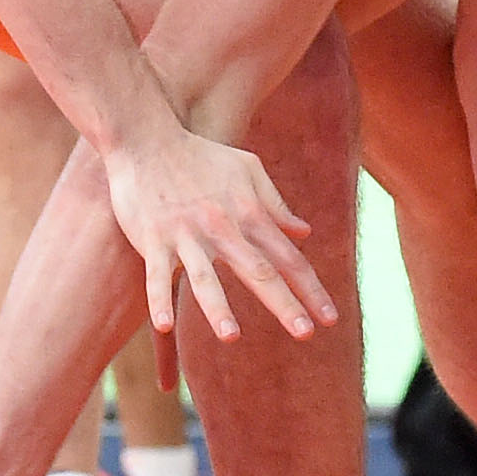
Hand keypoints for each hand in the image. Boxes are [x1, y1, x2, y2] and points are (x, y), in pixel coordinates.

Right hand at [103, 127, 327, 342]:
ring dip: (217, 308)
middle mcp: (221, 227)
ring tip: (231, 338)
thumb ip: (275, 203)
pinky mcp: (152, 237)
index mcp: (248, 214)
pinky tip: (164, 325)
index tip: (329, 318)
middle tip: (306, 333)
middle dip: (283, 303)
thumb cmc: (201, 156)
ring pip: (203, 277)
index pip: (287, 258)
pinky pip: (155, 274)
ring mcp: (185, 233)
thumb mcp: (247, 169)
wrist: (147, 137)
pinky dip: (158, 299)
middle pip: (257, 271)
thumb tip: (304, 232)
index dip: (310, 289)